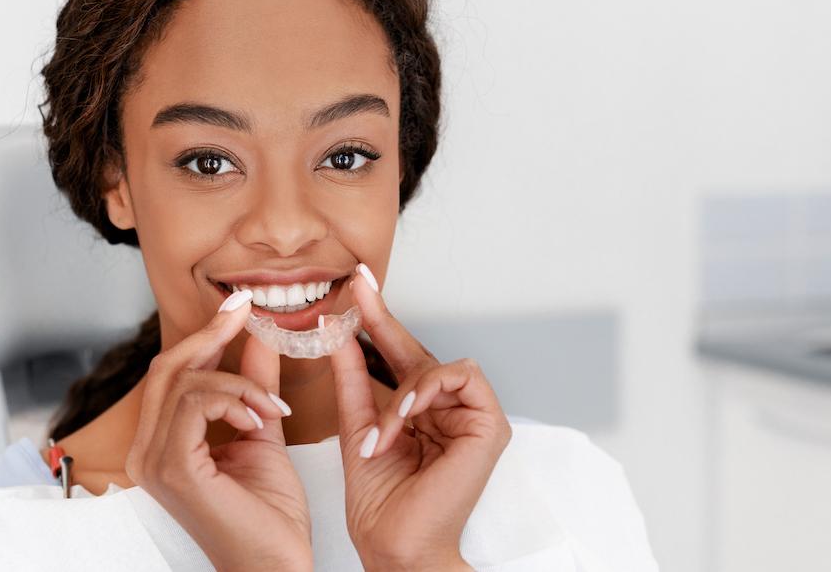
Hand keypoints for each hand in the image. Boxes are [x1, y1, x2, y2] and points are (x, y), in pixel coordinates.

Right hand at [125, 292, 311, 570]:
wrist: (276, 567)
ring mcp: (153, 461)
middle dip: (212, 334)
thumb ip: (254, 386)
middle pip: (167, 368)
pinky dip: (235, 398)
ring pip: (186, 381)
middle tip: (248, 312)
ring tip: (271, 407)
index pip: (171, 375)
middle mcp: (146, 452)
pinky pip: (197, 403)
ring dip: (239, 381)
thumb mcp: (261, 432)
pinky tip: (261, 418)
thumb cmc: (269, 518)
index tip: (240, 307)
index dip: (204, 335)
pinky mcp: (172, 469)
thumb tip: (258, 337)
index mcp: (161, 445)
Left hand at [329, 264, 511, 571]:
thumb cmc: (381, 504)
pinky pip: (462, 377)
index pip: (398, 357)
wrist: (395, 545)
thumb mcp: (358, 426)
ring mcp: (472, 418)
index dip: (378, 320)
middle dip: (383, 320)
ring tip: (384, 430)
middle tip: (358, 287)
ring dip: (403, 392)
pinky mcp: (490, 425)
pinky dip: (429, 390)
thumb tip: (340, 331)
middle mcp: (448, 411)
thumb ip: (353, 379)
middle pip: (418, 352)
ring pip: (437, 365)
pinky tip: (408, 413)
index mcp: (420, 413)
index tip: (356, 286)